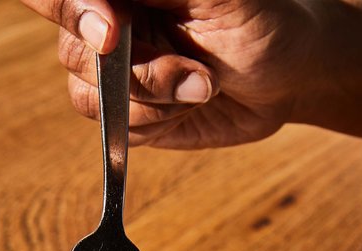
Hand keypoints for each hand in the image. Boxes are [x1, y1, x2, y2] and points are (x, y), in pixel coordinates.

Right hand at [20, 0, 321, 148]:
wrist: (289, 75)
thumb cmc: (262, 17)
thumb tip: (107, 5)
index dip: (72, 10)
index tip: (111, 33)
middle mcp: (107, 21)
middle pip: (73, 50)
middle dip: (137, 69)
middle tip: (194, 71)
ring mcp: (114, 70)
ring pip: (89, 94)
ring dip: (153, 99)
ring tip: (204, 84)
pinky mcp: (128, 113)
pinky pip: (112, 128)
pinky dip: (154, 122)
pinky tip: (191, 104)